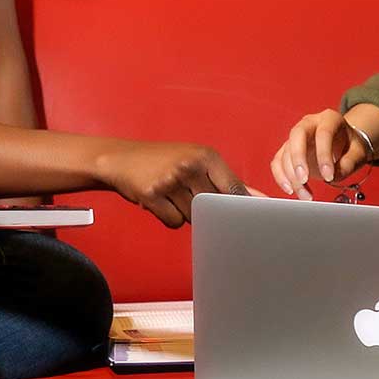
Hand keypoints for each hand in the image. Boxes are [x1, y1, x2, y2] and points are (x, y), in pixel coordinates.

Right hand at [96, 141, 252, 227]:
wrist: (122, 158)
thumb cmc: (164, 160)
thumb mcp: (197, 161)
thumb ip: (226, 181)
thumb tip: (257, 198)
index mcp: (206, 156)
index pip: (234, 189)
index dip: (241, 207)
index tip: (249, 219)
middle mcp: (189, 166)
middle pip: (215, 207)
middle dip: (207, 209)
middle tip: (192, 196)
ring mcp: (170, 181)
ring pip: (194, 217)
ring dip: (185, 212)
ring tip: (172, 194)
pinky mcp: (152, 195)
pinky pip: (174, 222)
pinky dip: (169, 216)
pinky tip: (160, 201)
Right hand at [271, 109, 368, 199]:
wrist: (344, 144)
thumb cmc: (350, 146)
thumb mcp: (358, 152)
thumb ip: (349, 163)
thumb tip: (334, 176)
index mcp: (329, 119)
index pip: (323, 134)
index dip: (324, 155)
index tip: (328, 176)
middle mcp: (309, 124)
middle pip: (297, 136)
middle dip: (298, 159)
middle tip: (304, 180)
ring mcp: (296, 137)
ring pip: (286, 152)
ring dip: (292, 176)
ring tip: (305, 195)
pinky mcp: (288, 150)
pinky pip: (278, 162)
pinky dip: (281, 177)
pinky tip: (291, 190)